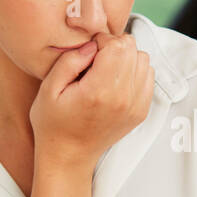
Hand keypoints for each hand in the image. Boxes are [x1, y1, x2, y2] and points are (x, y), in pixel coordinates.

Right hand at [29, 30, 154, 168]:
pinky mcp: (141, 111)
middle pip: (133, 49)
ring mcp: (136, 106)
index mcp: (100, 91)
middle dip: (114, 46)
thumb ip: (69, 61)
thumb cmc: (53, 123)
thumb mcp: (48, 89)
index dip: (101, 40)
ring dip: (126, 58)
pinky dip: (134, 72)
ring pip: (144, 60)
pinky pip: (148, 77)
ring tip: (105, 70)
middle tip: (95, 60)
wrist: (69, 156)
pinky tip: (115, 81)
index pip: (117, 46)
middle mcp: (124, 99)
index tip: (87, 53)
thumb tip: (92, 45)